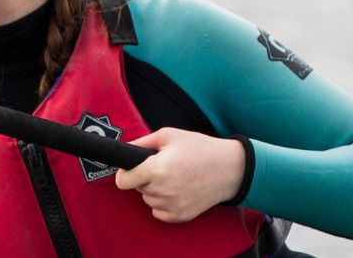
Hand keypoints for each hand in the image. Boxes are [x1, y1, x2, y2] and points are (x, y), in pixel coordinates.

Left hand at [113, 128, 245, 222]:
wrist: (229, 169)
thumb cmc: (200, 149)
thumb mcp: (170, 135)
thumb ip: (142, 142)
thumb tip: (125, 150)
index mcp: (157, 169)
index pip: (123, 181)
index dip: (125, 174)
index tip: (131, 170)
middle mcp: (162, 190)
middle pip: (137, 189)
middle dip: (145, 178)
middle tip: (165, 167)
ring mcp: (172, 205)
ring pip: (148, 200)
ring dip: (155, 191)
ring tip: (175, 177)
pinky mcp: (180, 216)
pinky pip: (159, 212)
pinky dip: (164, 203)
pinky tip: (178, 190)